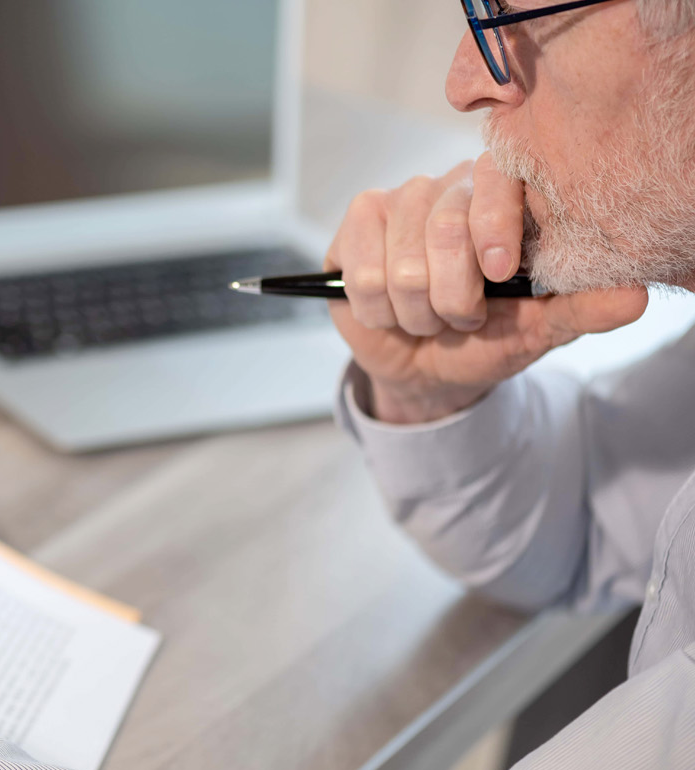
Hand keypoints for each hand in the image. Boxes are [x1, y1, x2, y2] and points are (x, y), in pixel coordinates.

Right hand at [329, 153, 647, 422]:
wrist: (427, 366)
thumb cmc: (489, 337)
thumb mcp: (541, 328)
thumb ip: (583, 308)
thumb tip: (636, 295)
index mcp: (504, 196)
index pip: (497, 179)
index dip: (494, 225)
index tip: (500, 274)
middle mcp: (451, 186)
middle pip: (444, 229)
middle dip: (452, 297)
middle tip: (463, 320)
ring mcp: (398, 200)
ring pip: (400, 262)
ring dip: (415, 312)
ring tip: (426, 319)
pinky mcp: (358, 222)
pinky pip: (361, 271)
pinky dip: (377, 309)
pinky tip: (388, 311)